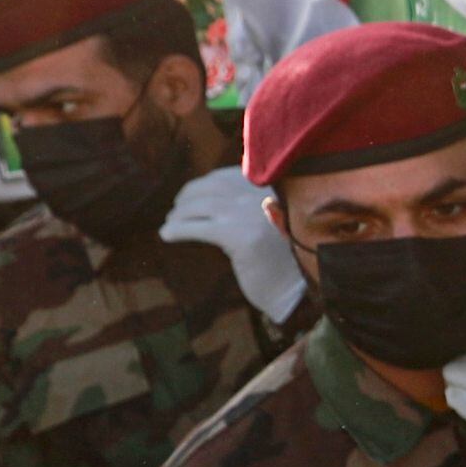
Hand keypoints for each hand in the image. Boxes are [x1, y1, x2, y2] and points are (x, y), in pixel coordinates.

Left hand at [159, 165, 308, 321]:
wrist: (298, 289)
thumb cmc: (287, 261)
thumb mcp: (276, 222)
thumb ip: (253, 205)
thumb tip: (214, 197)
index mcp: (271, 187)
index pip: (226, 176)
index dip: (204, 184)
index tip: (190, 194)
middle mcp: (260, 194)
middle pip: (209, 187)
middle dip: (187, 197)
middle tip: (175, 208)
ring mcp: (248, 212)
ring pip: (198, 206)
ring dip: (178, 214)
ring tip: (169, 223)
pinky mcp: (237, 235)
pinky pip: (196, 227)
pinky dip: (177, 229)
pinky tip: (167, 235)